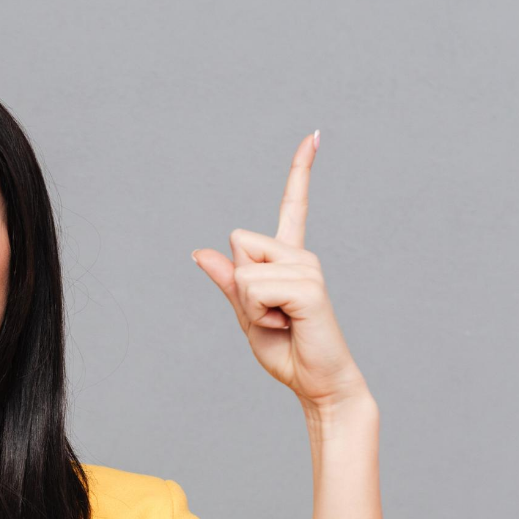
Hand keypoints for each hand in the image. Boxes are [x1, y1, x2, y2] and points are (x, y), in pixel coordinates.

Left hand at [191, 131, 368, 408]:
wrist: (318, 383)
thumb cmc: (287, 351)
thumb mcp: (246, 315)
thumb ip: (227, 283)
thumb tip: (200, 252)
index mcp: (289, 259)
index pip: (293, 205)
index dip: (301, 171)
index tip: (315, 135)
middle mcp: (302, 256)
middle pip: (238, 241)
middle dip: (239, 283)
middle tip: (270, 314)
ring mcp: (309, 268)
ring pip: (244, 270)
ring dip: (250, 306)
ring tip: (282, 321)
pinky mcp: (310, 286)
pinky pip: (255, 288)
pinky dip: (259, 314)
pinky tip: (287, 324)